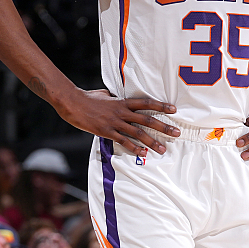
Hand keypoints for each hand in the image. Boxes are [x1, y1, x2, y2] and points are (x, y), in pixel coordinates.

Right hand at [58, 89, 179, 155]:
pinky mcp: (106, 132)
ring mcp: (115, 122)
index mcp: (123, 102)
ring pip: (138, 132)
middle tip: (176, 133)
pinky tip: (142, 153)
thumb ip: (114, 97)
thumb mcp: (104, 94)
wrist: (72, 103)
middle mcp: (122, 112)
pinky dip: (134, 148)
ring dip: (152, 141)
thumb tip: (115, 95)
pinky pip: (123, 141)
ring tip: (163, 149)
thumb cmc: (87, 98)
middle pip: (147, 119)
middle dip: (163, 127)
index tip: (174, 110)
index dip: (161, 106)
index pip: (147, 103)